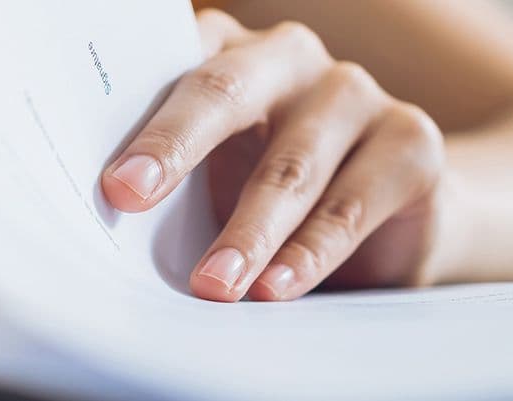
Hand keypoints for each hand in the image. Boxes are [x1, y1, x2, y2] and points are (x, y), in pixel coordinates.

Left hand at [100, 10, 447, 301]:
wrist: (389, 222)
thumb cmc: (263, 192)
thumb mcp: (209, 179)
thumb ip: (166, 180)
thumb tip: (103, 220)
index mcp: (224, 51)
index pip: (168, 62)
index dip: (133, 113)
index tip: (106, 175)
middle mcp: (287, 56)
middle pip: (224, 91)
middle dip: (173, 146)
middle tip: (129, 197)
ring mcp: (353, 92)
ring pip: (289, 163)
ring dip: (247, 230)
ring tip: (214, 285)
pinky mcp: (410, 140)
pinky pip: (350, 202)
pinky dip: (309, 252)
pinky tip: (277, 287)